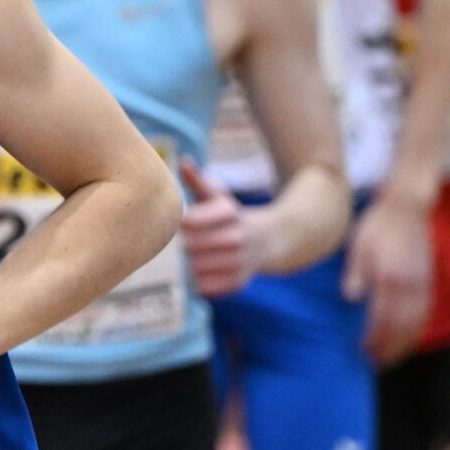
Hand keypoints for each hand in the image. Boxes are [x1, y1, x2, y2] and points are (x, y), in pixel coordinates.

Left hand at [178, 158, 255, 297]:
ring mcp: (239, 261)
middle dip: (183, 245)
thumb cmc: (230, 216)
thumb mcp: (218, 196)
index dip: (182, 224)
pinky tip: (200, 272)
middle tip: (179, 244)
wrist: (270, 240)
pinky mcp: (238, 282)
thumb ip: (198, 181)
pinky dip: (198, 282)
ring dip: (188, 264)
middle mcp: (237, 237)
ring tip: (189, 258)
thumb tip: (183, 161)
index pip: (194, 220)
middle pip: (193, 246)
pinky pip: (205, 287)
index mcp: (228, 213)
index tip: (180, 224)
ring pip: (197, 268)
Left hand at [343, 195, 431, 364]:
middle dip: (391, 348)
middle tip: (378, 364)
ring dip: (406, 342)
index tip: (365, 353)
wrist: (406, 205)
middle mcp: (410, 285)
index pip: (383, 319)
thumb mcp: (358, 248)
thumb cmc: (377, 225)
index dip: (376, 339)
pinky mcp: (428, 278)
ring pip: (417, 322)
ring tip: (393, 356)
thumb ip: (355, 275)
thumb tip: (351, 299)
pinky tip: (409, 335)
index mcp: (390, 278)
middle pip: (403, 327)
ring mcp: (422, 283)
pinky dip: (418, 328)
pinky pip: (426, 311)